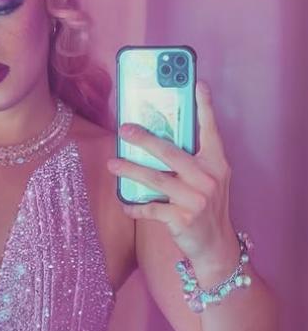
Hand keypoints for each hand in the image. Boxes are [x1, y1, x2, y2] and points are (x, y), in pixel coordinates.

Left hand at [106, 80, 237, 265]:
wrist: (215, 246)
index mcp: (217, 164)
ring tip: (112, 164)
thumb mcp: (208, 181)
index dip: (205, 107)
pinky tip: (125, 204)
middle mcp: (209, 178)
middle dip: (144, 139)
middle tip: (124, 129)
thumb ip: (191, 162)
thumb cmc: (206, 207)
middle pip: (170, 152)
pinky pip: (151, 208)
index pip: (211, 130)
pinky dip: (135, 207)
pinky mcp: (183, 219)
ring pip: (155, 179)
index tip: (197, 83)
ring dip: (130, 171)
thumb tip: (155, 141)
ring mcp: (196, 199)